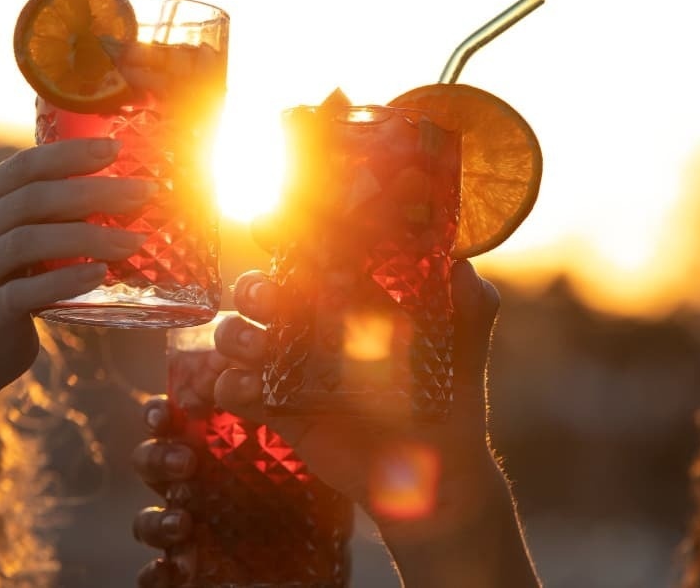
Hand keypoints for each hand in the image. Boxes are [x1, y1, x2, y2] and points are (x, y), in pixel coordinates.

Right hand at [0, 138, 156, 397]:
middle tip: (143, 193)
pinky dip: (65, 280)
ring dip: (88, 236)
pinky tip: (100, 274)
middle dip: (93, 191)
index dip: (70, 154)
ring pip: (28, 242)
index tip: (116, 148)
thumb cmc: (4, 283)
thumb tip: (124, 190)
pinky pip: (26, 292)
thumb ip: (48, 213)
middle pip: (34, 200)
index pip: (25, 166)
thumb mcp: (14, 238)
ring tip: (134, 240)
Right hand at [134, 260, 538, 585]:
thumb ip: (469, 308)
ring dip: (235, 335)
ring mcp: (291, 368)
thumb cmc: (448, 402)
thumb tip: (463, 265)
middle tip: (269, 300)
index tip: (270, 226)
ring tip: (259, 349)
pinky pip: (236, 391)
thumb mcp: (462, 350)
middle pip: (262, 291)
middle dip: (253, 288)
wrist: (434, 475)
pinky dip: (230, 386)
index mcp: (351, 301)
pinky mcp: (277, 409)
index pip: (311, 257)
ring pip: (237, 335)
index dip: (285, 237)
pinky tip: (246, 389)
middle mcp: (314, 326)